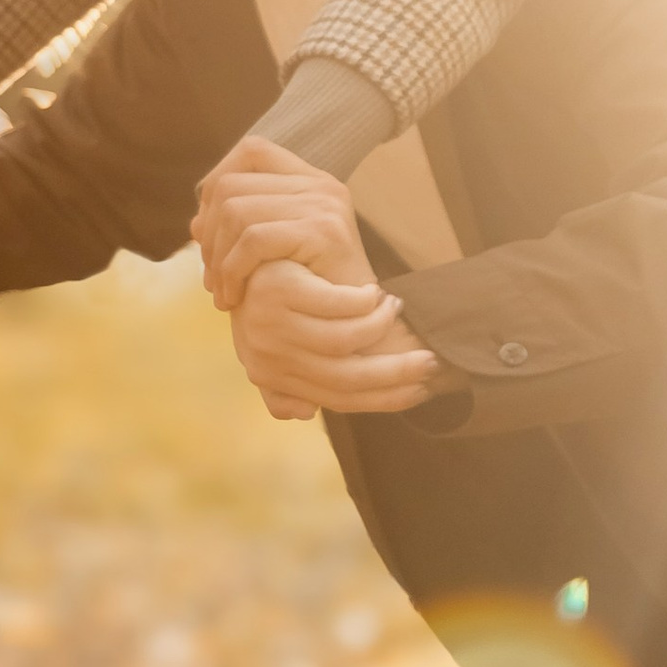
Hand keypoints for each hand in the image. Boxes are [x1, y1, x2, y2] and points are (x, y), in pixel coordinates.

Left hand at [194, 136, 374, 307]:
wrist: (359, 330)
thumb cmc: (312, 297)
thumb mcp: (271, 255)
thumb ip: (237, 232)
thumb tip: (195, 223)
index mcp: (311, 181)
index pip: (252, 152)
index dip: (217, 183)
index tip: (208, 231)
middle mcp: (321, 185)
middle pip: (232, 185)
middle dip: (208, 234)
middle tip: (211, 278)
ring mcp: (324, 204)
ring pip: (235, 212)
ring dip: (217, 260)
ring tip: (222, 293)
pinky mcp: (324, 231)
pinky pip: (253, 240)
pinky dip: (232, 271)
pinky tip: (234, 297)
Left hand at [230, 258, 441, 419]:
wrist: (235, 254)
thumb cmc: (263, 303)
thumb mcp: (274, 345)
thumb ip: (288, 385)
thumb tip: (307, 413)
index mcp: (271, 377)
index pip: (340, 399)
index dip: (385, 398)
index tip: (424, 387)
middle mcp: (267, 357)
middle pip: (347, 376)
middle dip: (397, 370)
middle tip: (431, 360)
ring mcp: (269, 323)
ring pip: (345, 339)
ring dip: (380, 326)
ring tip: (396, 311)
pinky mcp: (277, 289)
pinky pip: (336, 303)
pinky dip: (362, 300)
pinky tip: (374, 293)